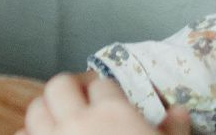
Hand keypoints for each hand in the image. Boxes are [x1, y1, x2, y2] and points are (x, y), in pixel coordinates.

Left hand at [25, 74, 189, 133]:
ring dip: (46, 113)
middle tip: (81, 102)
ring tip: (60, 122)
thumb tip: (179, 112)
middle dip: (70, 91)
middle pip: (60, 85)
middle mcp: (79, 123)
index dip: (106, 91)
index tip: (108, 98)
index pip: (102, 84)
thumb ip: (172, 132)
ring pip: (36, 109)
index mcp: (113, 115)